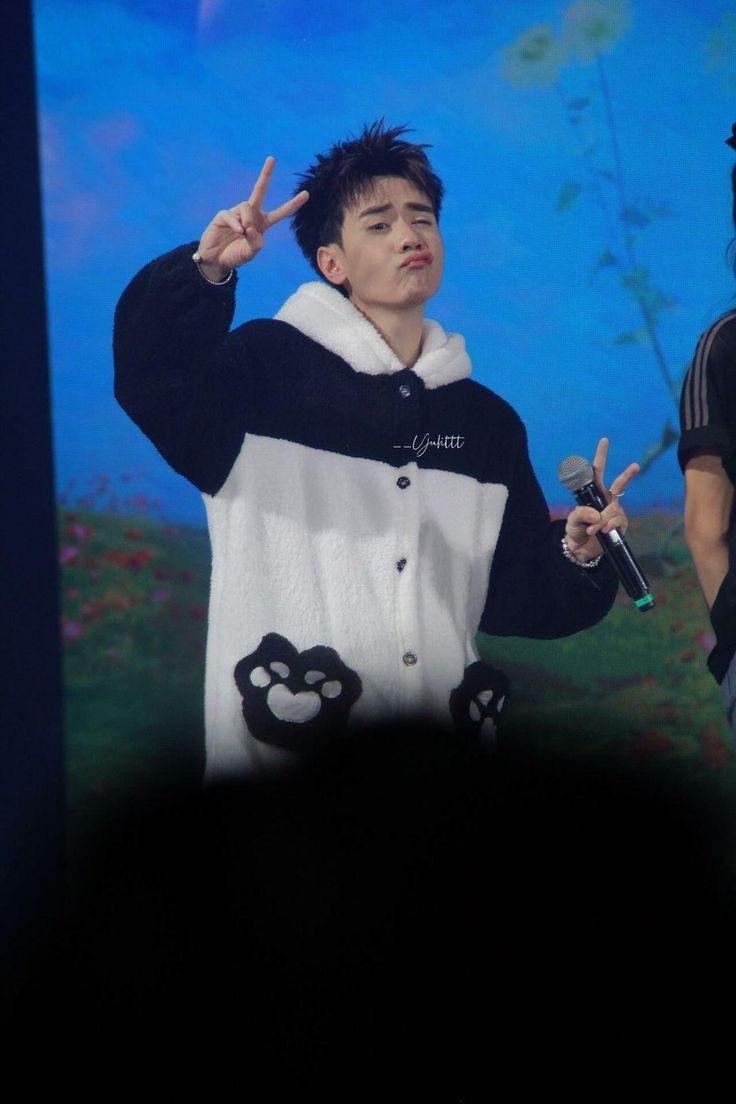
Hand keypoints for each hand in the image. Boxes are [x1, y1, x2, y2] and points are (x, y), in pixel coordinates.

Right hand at [195, 157, 308, 279]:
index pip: (280, 213)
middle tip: (272, 158)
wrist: (216, 260)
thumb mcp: (250, 253)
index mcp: (262, 224)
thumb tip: (252, 229)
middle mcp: (251, 215)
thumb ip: (256, 244)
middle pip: (260, 190)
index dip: (292, 204)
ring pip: (247, 206)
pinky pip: (231, 214)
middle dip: (265, 174)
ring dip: (248, 220)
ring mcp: (237, 213)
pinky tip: (238, 232)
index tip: (306, 194)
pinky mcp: (223, 215)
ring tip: (244, 233)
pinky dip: (236, 223)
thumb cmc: (235, 256)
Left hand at [564, 437, 638, 562]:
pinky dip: (608, 526)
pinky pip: (617, 522)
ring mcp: (614, 512)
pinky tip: (602, 532)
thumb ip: (581, 514)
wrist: (580, 550)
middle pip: (619, 484)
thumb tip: (597, 514)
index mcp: (593, 494)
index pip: (596, 472)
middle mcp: (606, 501)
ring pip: (613, 509)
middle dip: (627, 474)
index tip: (604, 440)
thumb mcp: (572, 520)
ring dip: (602, 519)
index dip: (600, 457)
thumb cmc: (575, 531)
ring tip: (593, 529)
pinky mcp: (620, 525)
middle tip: (635, 465)